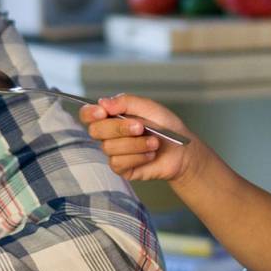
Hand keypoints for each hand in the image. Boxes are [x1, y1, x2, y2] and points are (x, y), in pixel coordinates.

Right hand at [80, 94, 195, 181]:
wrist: (182, 150)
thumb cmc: (166, 127)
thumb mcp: (149, 107)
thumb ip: (125, 102)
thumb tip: (102, 102)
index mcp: (112, 116)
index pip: (88, 114)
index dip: (90, 113)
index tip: (103, 112)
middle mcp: (109, 134)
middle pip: (96, 131)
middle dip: (119, 128)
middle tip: (140, 127)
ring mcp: (114, 152)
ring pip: (109, 147)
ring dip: (135, 144)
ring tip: (154, 142)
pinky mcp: (121, 168)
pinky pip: (118, 162)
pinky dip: (137, 157)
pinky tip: (150, 154)